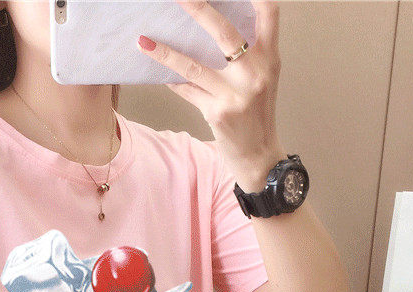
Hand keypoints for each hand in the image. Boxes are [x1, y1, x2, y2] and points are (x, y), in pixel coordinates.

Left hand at [137, 0, 284, 190]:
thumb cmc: (256, 112)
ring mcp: (235, 94)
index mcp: (270, 57)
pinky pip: (187, 91)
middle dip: (199, 9)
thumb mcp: (261, 78)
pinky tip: (154, 72)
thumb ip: (247, 53)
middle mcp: (254, 72)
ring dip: (165, 52)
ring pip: (194, 65)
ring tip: (143, 40)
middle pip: (225, 32)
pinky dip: (170, 80)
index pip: (269, 12)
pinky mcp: (217, 113)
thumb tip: (210, 25)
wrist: (259, 156)